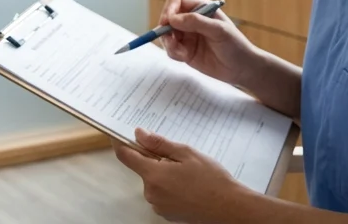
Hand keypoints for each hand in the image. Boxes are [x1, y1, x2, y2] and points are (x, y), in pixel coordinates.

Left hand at [114, 128, 255, 222]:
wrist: (229, 208)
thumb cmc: (211, 180)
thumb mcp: (187, 154)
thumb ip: (160, 144)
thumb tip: (139, 134)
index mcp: (154, 175)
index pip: (126, 156)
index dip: (120, 143)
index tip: (118, 134)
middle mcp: (151, 193)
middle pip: (143, 169)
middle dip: (155, 159)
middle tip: (177, 156)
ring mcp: (158, 205)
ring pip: (154, 181)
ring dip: (164, 174)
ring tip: (188, 173)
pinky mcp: (166, 213)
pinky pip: (161, 194)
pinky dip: (170, 186)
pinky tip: (188, 185)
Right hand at [159, 0, 258, 87]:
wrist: (242, 69)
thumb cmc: (235, 45)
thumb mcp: (219, 30)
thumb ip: (196, 22)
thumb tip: (172, 19)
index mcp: (200, 8)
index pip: (176, 1)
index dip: (169, 9)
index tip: (167, 22)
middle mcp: (191, 20)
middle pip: (167, 18)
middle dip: (166, 29)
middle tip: (172, 41)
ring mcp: (187, 36)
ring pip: (166, 35)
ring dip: (170, 43)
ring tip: (182, 52)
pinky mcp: (185, 51)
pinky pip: (170, 49)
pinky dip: (173, 53)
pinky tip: (186, 57)